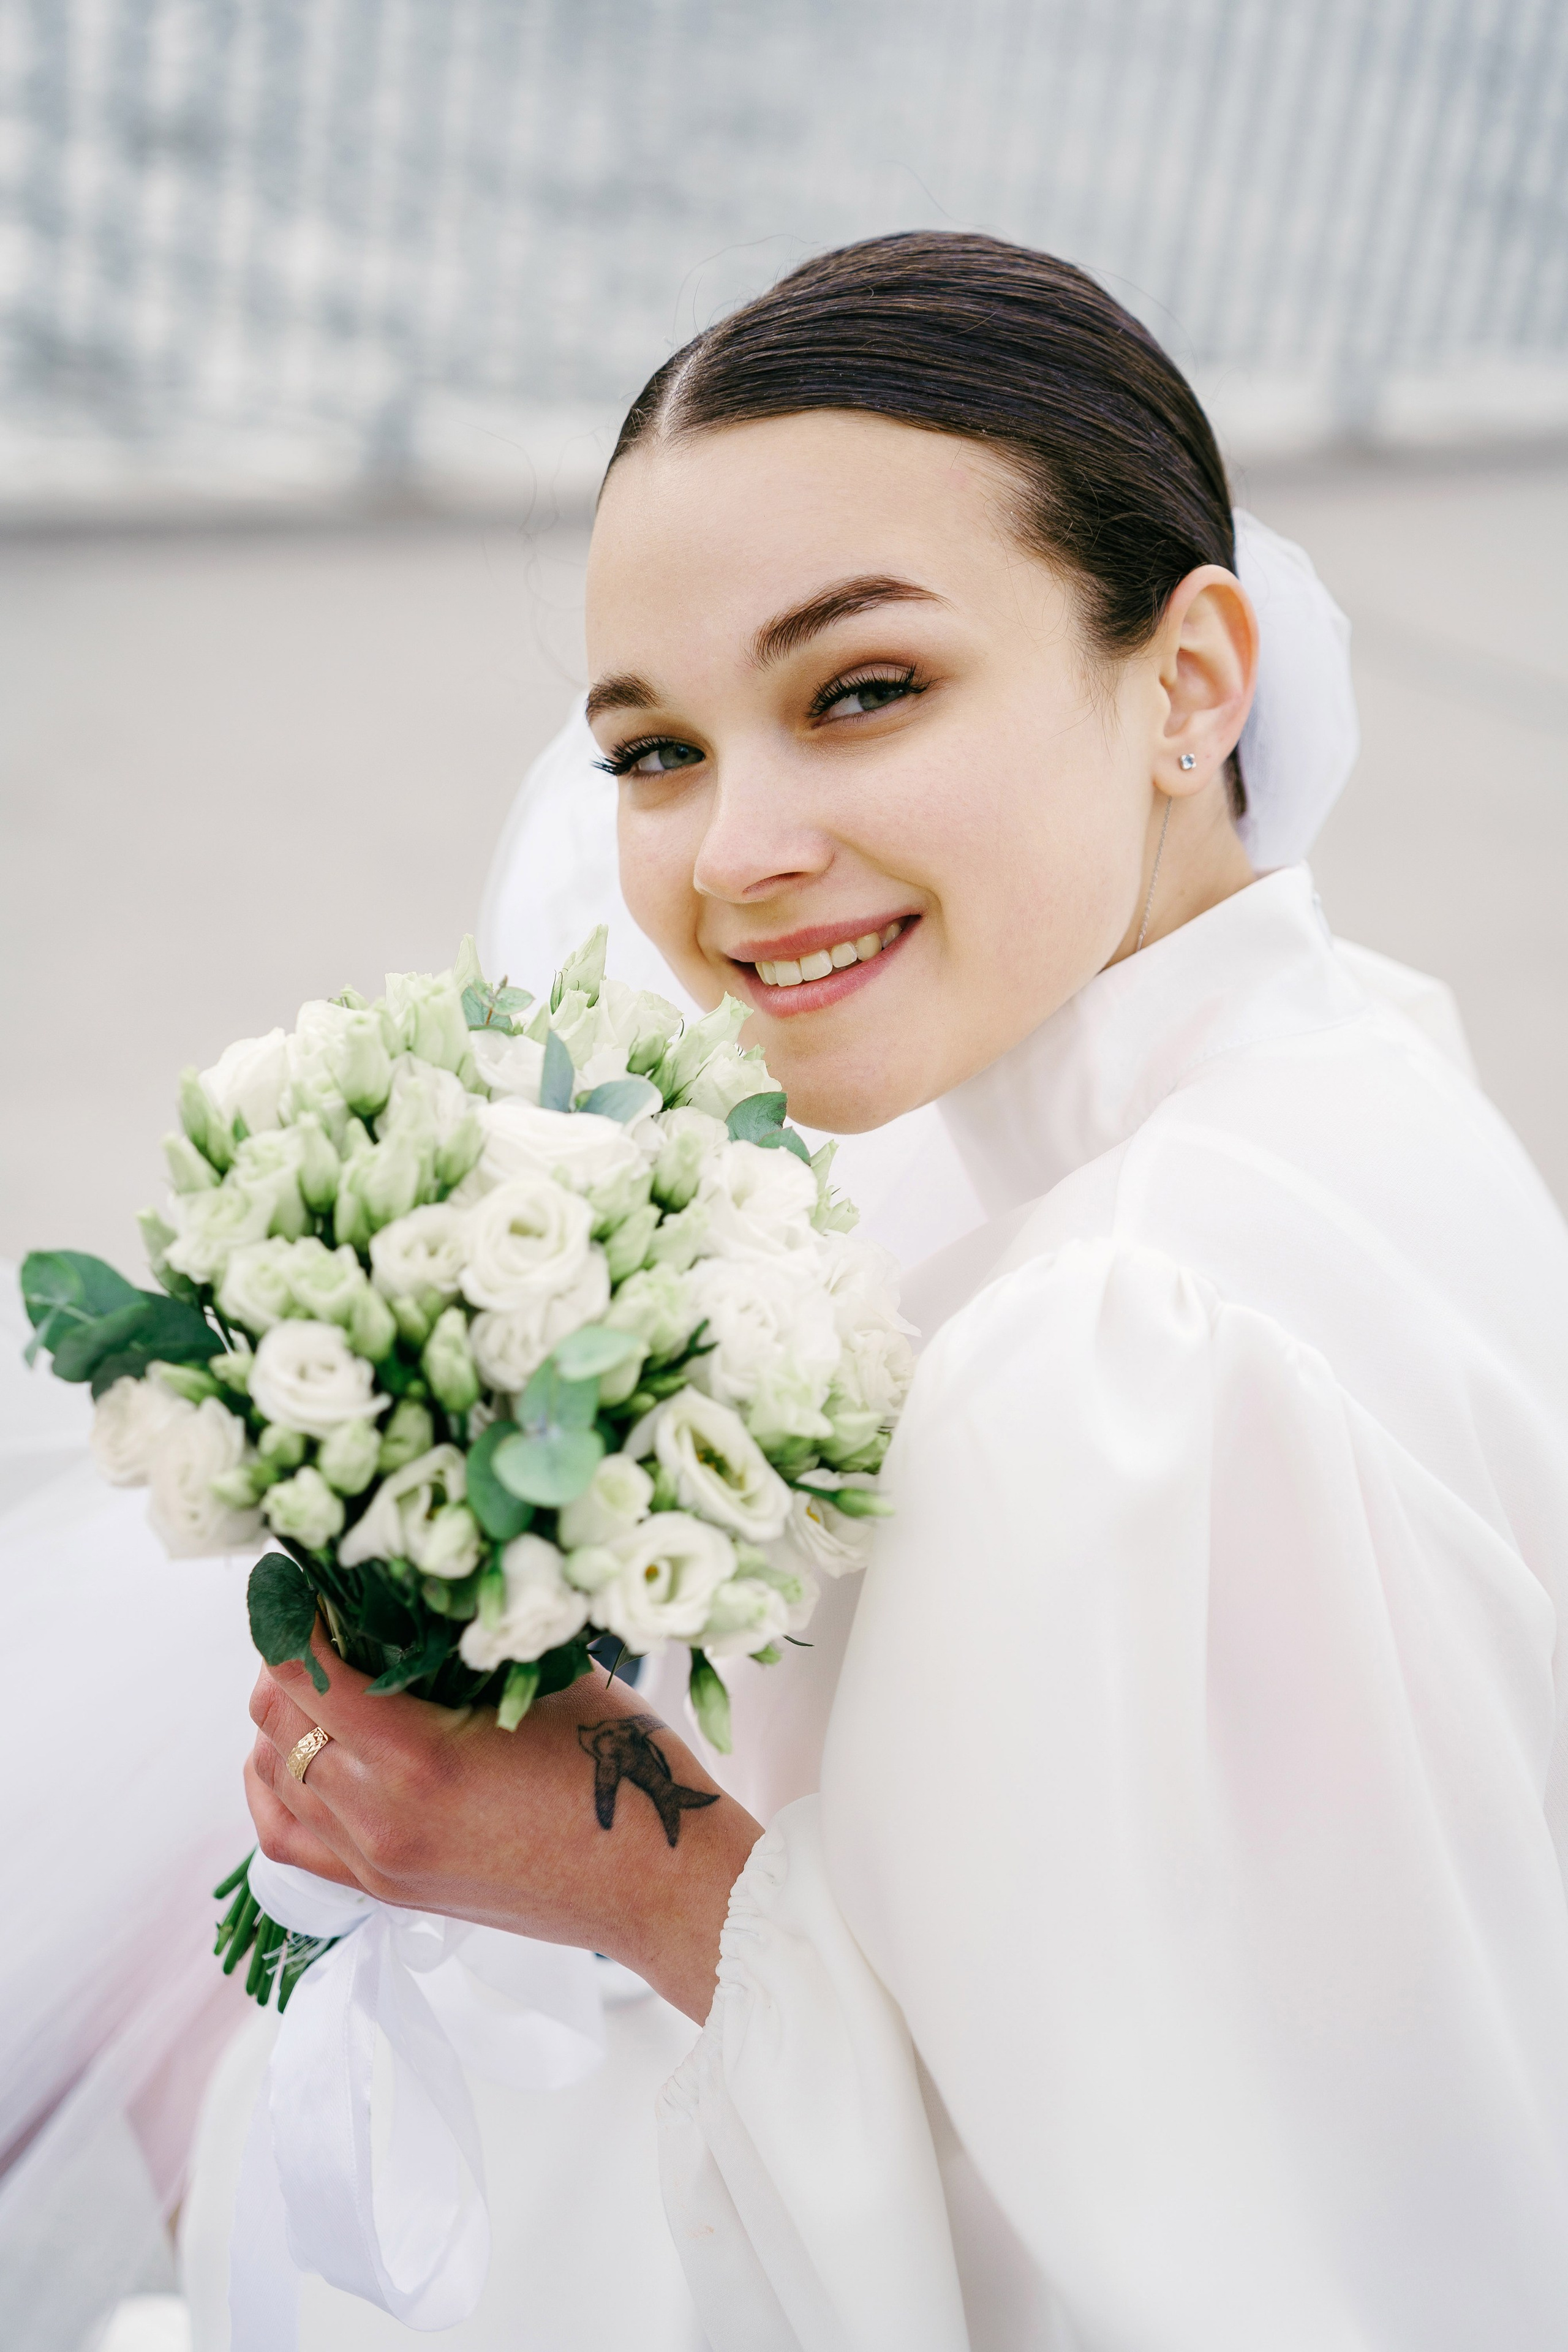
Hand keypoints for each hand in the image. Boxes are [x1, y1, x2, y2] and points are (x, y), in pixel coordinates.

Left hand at [247, 1622, 762, 2022]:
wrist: (659, 1883)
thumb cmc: (622, 1768)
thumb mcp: (545, 1683)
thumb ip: (463, 1645)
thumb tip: (403, 1588)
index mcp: (419, 1758)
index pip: (301, 1671)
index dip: (287, 1613)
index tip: (298, 1577)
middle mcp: (381, 1817)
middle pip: (274, 1722)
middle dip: (282, 1657)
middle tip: (316, 1617)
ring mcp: (379, 1863)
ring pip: (273, 1777)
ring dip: (278, 1720)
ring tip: (312, 1676)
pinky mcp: (387, 1891)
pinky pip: (290, 1838)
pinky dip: (275, 1787)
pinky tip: (290, 1752)